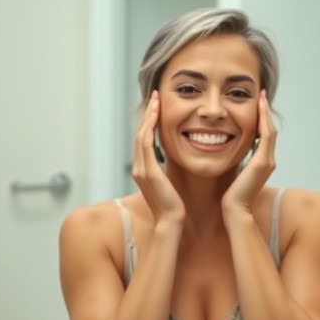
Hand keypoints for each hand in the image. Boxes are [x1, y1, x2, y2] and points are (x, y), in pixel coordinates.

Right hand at [131, 91, 185, 227]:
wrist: (171, 223)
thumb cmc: (176, 207)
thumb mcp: (172, 184)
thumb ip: (170, 171)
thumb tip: (180, 160)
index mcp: (144, 170)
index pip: (144, 139)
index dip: (150, 121)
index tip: (158, 106)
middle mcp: (139, 167)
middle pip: (140, 133)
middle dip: (148, 113)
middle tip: (156, 96)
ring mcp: (141, 169)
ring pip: (141, 134)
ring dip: (149, 115)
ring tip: (156, 99)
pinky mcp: (148, 171)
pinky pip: (145, 142)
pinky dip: (150, 126)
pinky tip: (157, 114)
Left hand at [221, 90, 275, 222]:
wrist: (233, 211)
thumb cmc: (229, 196)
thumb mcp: (232, 173)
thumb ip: (234, 162)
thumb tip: (225, 151)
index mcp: (261, 163)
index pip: (264, 135)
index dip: (261, 119)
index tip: (255, 104)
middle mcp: (268, 160)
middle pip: (269, 129)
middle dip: (265, 112)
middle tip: (260, 95)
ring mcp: (268, 161)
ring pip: (270, 130)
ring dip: (266, 112)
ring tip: (260, 97)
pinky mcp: (263, 162)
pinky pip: (266, 135)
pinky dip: (263, 119)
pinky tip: (258, 107)